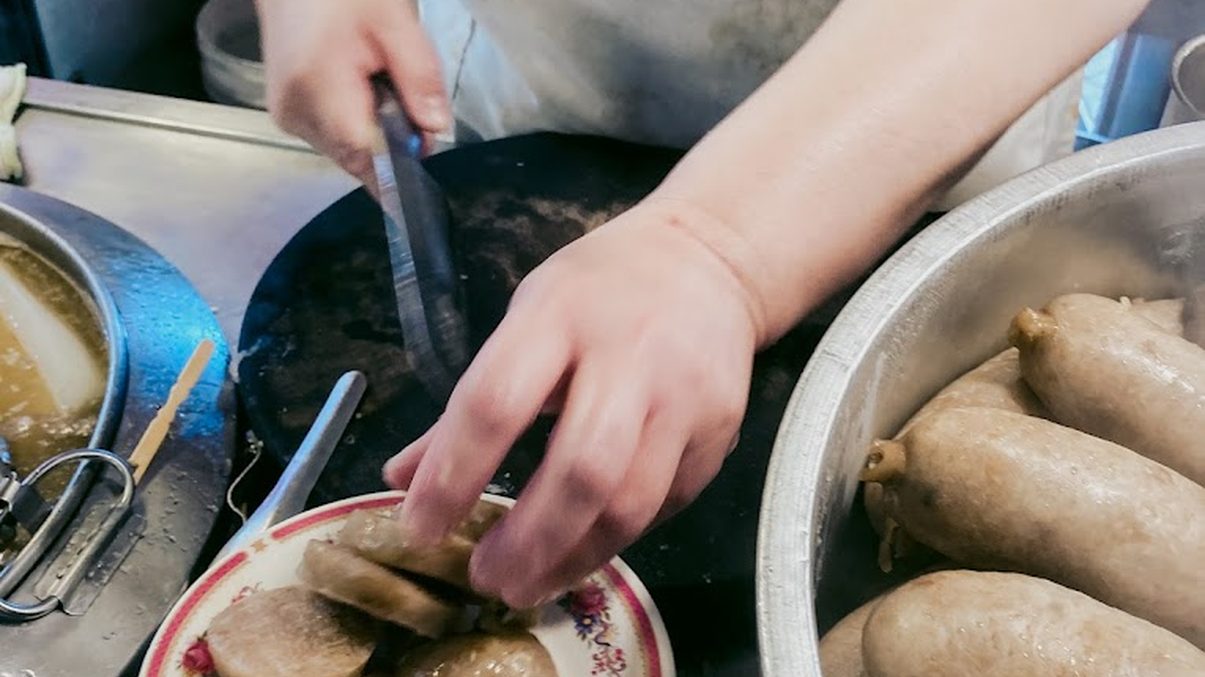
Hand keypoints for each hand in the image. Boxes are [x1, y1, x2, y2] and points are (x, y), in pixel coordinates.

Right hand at [255, 0, 450, 185]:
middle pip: (360, 157)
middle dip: (392, 138)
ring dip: (375, 129)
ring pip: (349, 151)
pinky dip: (356, 122)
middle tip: (402, 91)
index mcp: (316, 86)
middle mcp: (295, 111)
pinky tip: (358, 86)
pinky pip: (335, 138)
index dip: (402, 155)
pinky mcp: (289, 115)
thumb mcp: (395, 21)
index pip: (366, 155)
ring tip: (375, 79)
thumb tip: (435, 127)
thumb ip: (420, 76)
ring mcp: (288, 117)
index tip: (423, 139)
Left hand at [382, 198, 761, 607]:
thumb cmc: (598, 290)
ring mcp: (684, 398)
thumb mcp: (527, 317)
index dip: (452, 475)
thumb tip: (401, 477)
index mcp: (559, 317)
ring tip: (526, 585)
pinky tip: (579, 554)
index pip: (496, 403)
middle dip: (528, 539)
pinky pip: (664, 506)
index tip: (420, 529)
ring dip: (572, 557)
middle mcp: (629, 356)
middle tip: (487, 579)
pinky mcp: (717, 434)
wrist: (707, 262)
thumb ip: (471, 401)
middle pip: (581, 468)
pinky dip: (615, 540)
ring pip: (631, 502)